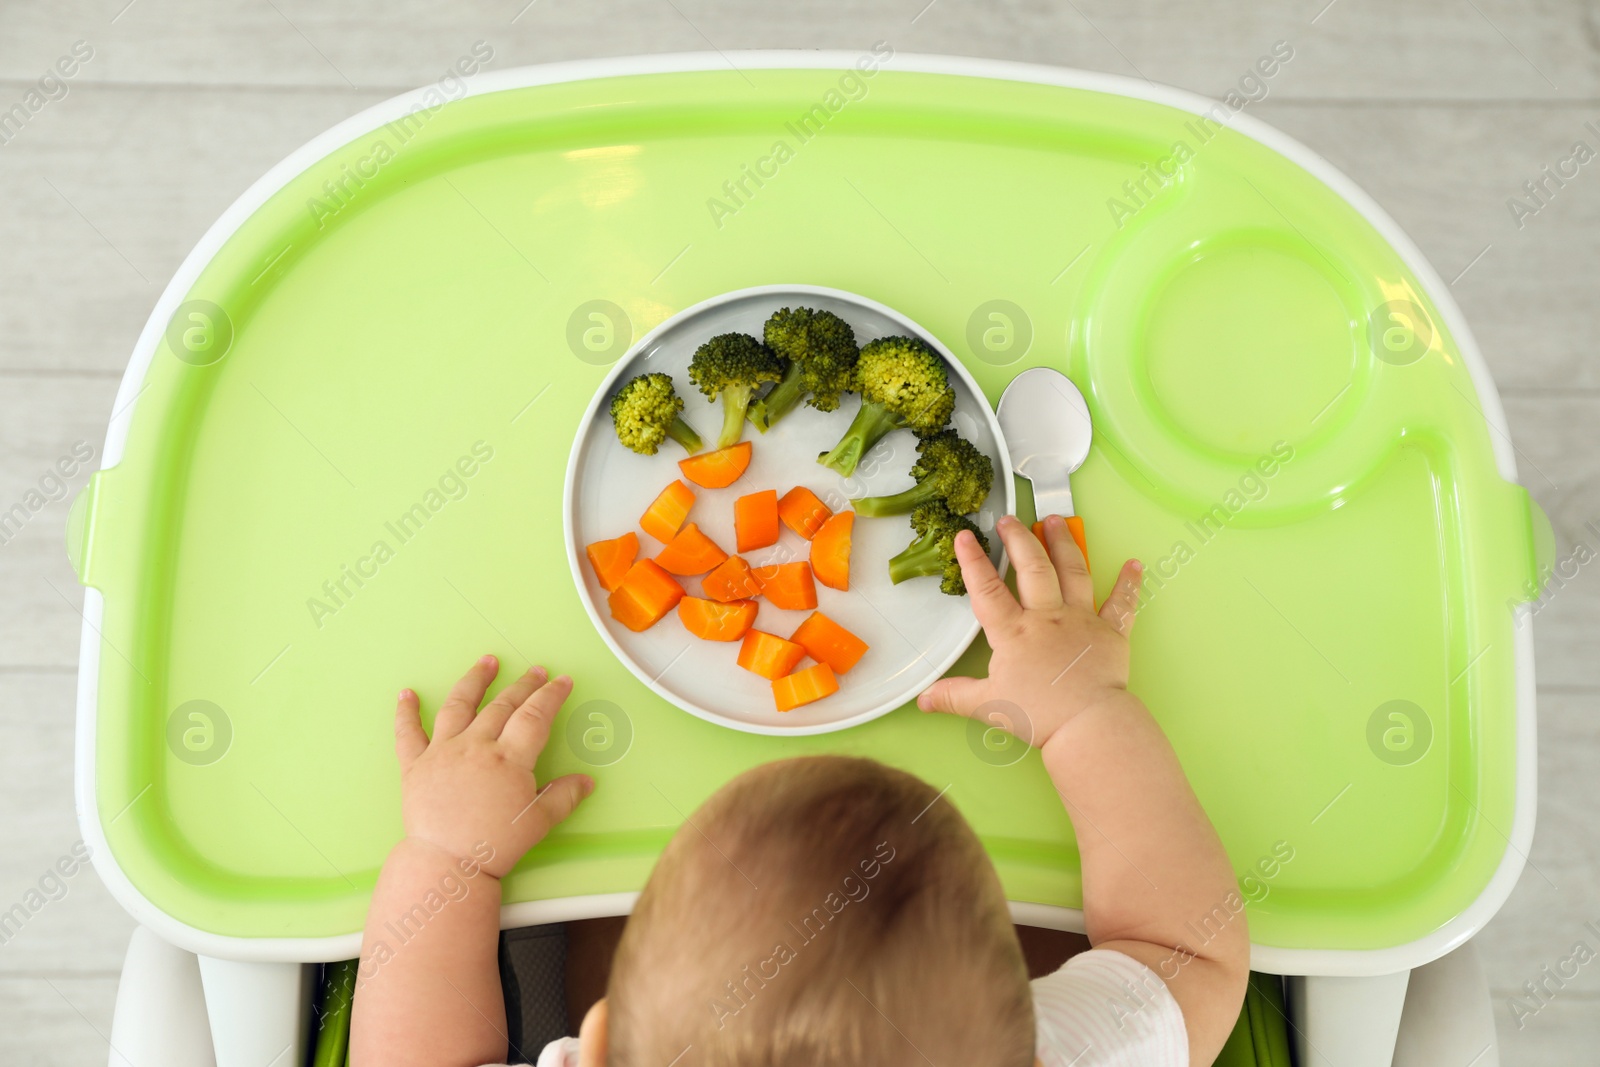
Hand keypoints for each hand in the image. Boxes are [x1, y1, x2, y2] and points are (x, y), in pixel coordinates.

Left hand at [394, 655, 593, 877]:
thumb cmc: (494, 846)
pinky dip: (406, 713)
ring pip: (458, 705)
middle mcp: (475, 746)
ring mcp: (442, 752)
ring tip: (487, 662)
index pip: (534, 716)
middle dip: (523, 685)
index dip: (551, 695)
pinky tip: (406, 694)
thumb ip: (564, 797)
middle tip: (536, 671)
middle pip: (502, 705)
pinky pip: (408, 734)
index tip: (562, 681)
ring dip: (474, 680)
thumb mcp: (539, 823)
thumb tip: (587, 780)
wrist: (446, 863)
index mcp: (508, 759)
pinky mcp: (415, 766)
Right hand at [917, 514, 1143, 748]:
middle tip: (1011, 519)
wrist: (1088, 725)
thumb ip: (954, 696)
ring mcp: (1082, 621)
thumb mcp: (988, 706)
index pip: (988, 590)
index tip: (965, 535)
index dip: (973, 561)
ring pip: (1073, 573)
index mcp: (1014, 633)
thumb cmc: (1039, 716)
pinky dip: (1128, 584)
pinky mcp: (1111, 633)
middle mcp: (1047, 618)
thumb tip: (923, 699)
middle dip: (1020, 540)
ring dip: (1064, 544)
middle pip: (1033, 569)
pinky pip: (1121, 604)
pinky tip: (1134, 565)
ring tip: (1056, 521)